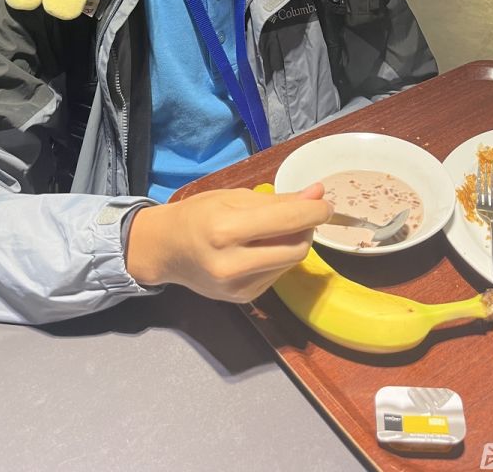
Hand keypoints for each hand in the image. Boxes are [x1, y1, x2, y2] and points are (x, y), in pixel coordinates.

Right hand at [125, 183, 330, 302]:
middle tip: (302, 214)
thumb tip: (318, 193)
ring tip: (277, 229)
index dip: (314, 210)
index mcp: (225, 230)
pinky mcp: (243, 299)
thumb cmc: (197, 215)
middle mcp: (232, 264)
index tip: (326, 202)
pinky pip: (277, 274)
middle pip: (297, 248)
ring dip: (295, 243)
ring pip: (290, 263)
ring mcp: (238, 287)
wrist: (166, 250)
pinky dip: (279, 258)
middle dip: (308, 228)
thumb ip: (279, 199)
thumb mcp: (234, 198)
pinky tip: (262, 248)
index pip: (287, 221)